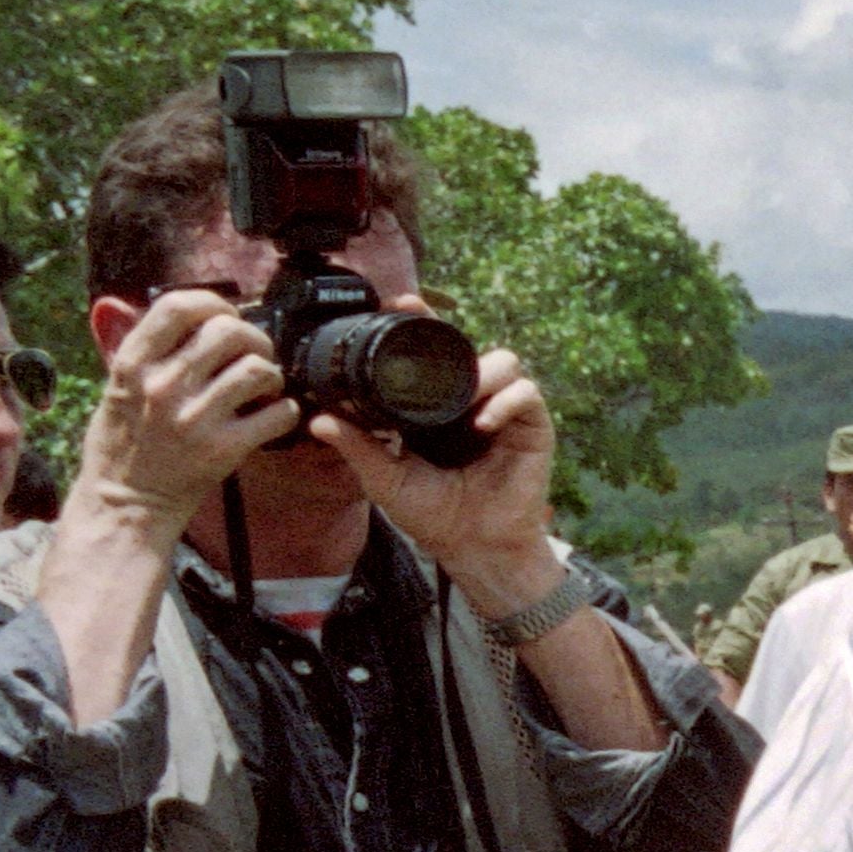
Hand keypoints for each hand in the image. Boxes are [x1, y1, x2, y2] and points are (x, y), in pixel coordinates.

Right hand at [75, 289, 300, 531]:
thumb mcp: (112, 388)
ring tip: (264, 386)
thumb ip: (131, 348)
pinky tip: (273, 415)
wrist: (126, 503)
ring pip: (257, 368)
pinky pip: (279, 414)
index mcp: (132, 365)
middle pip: (228, 331)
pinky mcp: (223, 450)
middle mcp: (163, 386)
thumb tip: (127, 304)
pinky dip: (286, 412)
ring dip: (272, 373)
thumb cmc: (122, 442)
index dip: (212, 303)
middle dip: (252, 336)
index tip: (224, 316)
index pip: (178, 306)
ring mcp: (194, 418)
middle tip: (254, 353)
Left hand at [327, 344, 569, 610]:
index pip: (431, 356)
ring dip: (484, 372)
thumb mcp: (385, 479)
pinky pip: (527, 395)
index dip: (420, 326)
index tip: (399, 305)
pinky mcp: (533, 428)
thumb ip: (357, 448)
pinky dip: (506, 401)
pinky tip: (483, 423)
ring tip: (463, 396)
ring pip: (505, 362)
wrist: (472, 545)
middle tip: (425, 326)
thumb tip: (319, 420)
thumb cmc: (433, 515)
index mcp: (436, 408)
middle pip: (470, 347)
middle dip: (449, 332)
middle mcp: (471, 402)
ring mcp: (504, 412)